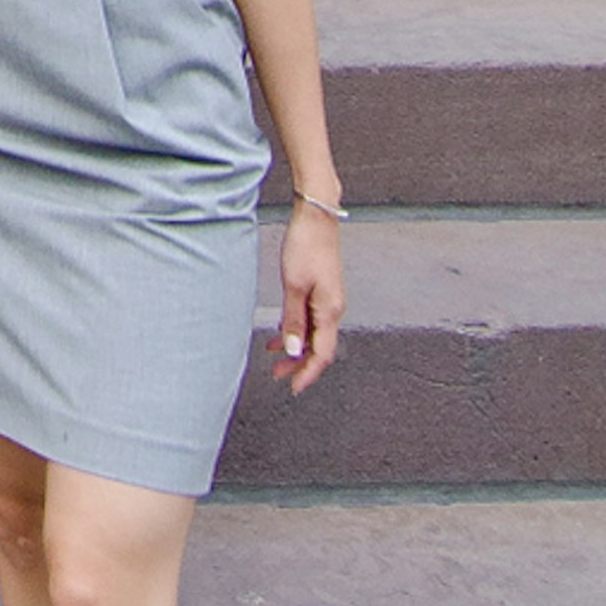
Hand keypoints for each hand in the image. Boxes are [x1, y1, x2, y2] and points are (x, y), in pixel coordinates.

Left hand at [273, 201, 345, 389]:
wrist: (316, 217)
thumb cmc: (306, 246)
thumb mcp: (294, 286)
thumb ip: (294, 320)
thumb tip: (294, 350)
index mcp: (330, 311)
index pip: (323, 354)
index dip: (308, 373)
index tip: (293, 388)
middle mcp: (333, 308)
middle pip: (319, 347)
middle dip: (298, 364)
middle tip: (278, 376)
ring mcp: (328, 300)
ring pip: (314, 334)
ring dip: (295, 347)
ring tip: (273, 357)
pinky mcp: (321, 290)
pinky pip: (310, 318)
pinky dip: (296, 329)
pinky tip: (281, 332)